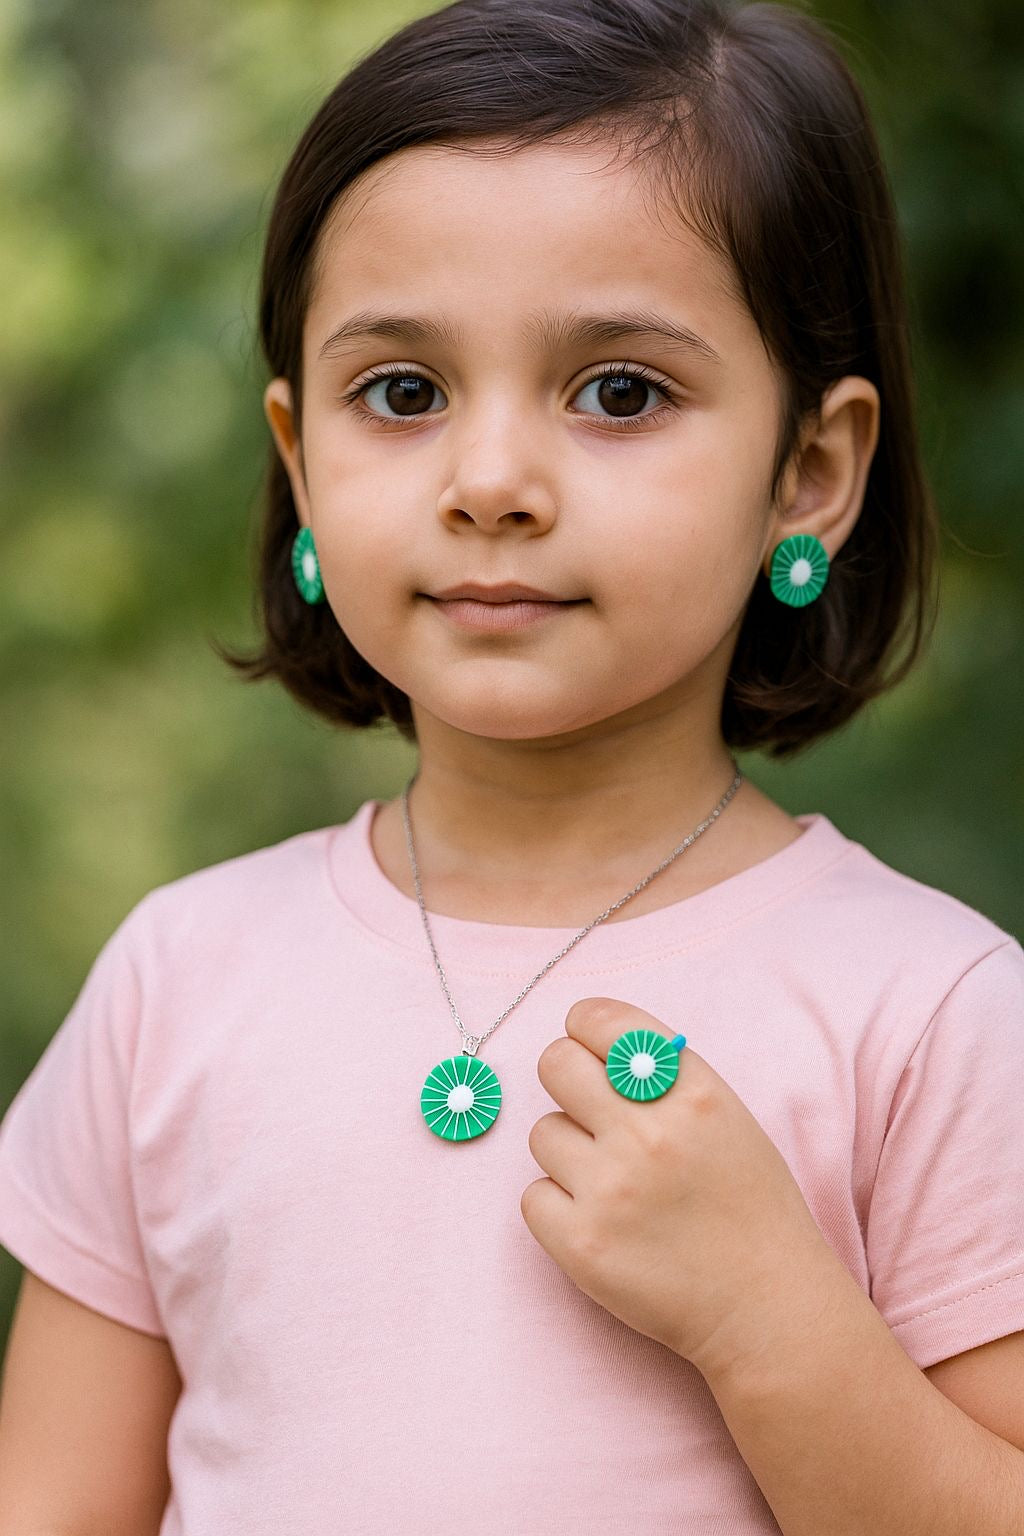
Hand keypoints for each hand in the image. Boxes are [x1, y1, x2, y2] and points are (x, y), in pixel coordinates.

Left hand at [521, 996, 835, 1381]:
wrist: (767, 1308)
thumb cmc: (750, 1209)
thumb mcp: (728, 1119)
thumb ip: (665, 1079)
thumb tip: (600, 1046)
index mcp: (692, 1093)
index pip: (602, 1021)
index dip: (586, 1030)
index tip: (589, 1049)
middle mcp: (648, 1133)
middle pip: (555, 1064)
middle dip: (566, 1080)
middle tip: (587, 1109)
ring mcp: (610, 1190)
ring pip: (542, 1132)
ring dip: (568, 1152)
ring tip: (612, 1182)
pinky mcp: (581, 1244)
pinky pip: (533, 1197)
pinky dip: (558, 1207)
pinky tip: (600, 1221)